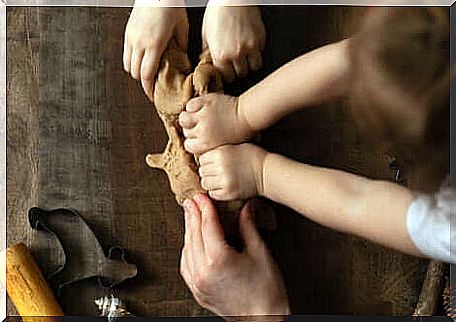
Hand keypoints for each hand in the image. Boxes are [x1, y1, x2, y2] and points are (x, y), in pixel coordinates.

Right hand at [123, 5, 187, 100]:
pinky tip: (141, 62)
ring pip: (128, 66)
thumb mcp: (182, 29)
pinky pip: (125, 55)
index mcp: (154, 44)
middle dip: (144, 83)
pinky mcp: (127, 33)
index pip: (147, 75)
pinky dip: (132, 62)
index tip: (154, 97)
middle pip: (136, 74)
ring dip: (137, 73)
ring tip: (148, 75)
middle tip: (154, 87)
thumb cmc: (172, 7)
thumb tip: (182, 62)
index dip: (150, 90)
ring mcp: (131, 38)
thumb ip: (181, 48)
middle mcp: (139, 43)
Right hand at [179, 93, 252, 153]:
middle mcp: (202, 130)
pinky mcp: (205, 102)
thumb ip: (211, 147)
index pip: (188, 146)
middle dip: (190, 130)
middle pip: (186, 132)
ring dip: (186, 118)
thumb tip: (201, 151)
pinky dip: (192, 106)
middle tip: (195, 126)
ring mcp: (203, 115)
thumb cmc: (241, 132)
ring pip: (184, 118)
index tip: (196, 139)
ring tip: (192, 117)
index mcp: (206, 144)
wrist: (249, 115)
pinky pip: (190, 105)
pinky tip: (197, 108)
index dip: (192, 142)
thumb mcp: (225, 146)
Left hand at [180, 194, 289, 318]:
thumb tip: (246, 207)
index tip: (202, 196)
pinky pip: (186, 264)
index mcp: (218, 258)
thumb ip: (248, 226)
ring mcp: (197, 282)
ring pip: (187, 248)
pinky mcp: (197, 290)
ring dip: (188, 230)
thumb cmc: (266, 290)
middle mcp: (203, 270)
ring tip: (191, 216)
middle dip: (193, 215)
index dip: (205, 208)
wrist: (263, 319)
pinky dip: (187, 248)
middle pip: (194, 234)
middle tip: (192, 200)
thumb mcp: (259, 252)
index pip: (207, 225)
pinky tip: (191, 240)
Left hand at [198, 144, 266, 199]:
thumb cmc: (253, 157)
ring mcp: (224, 181)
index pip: (202, 159)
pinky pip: (213, 193)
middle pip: (202, 171)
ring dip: (210, 181)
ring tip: (219, 179)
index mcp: (220, 153)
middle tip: (216, 171)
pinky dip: (215, 190)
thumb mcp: (234, 146)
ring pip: (205, 183)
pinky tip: (223, 186)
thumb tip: (203, 156)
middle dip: (207, 171)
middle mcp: (220, 167)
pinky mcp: (228, 193)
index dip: (206, 160)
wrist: (267, 172)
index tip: (212, 162)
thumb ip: (218, 150)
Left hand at [202, 6, 265, 81]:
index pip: (227, 77)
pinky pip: (260, 52)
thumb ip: (208, 51)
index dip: (227, 74)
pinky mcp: (260, 39)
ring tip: (245, 57)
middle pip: (241, 74)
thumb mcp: (206, 34)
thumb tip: (207, 60)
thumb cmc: (217, 12)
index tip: (227, 72)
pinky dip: (256, 51)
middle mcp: (236, 53)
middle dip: (238, 70)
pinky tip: (249, 44)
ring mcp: (250, 47)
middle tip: (236, 64)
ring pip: (254, 67)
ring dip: (250, 64)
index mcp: (221, 55)